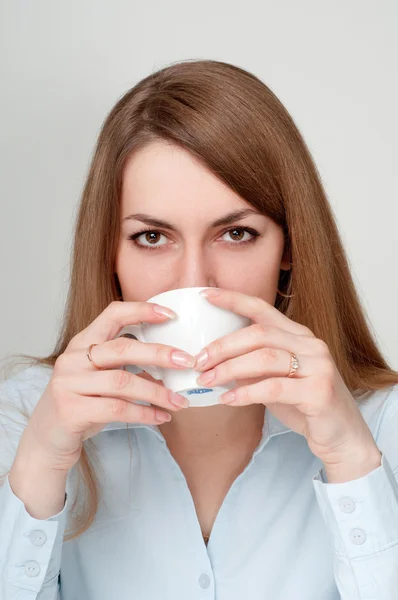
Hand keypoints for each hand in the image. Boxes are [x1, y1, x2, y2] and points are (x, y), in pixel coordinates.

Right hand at [20, 300, 193, 471]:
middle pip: (123, 348)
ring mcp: (69, 383)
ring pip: (123, 382)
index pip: (112, 314)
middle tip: (187, 361)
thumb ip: (126, 366)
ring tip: (180, 402)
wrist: (46, 442)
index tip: (171, 315)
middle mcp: (73, 358)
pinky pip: (117, 409)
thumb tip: (171, 362)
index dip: (142, 311)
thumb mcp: (100, 379)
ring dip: (157, 392)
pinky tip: (161, 417)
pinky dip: (144, 414)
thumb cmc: (81, 405)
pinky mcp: (71, 410)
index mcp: (82, 343)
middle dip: (160, 354)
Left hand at [195, 288, 380, 477]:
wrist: (341, 436)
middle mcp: (311, 345)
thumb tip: (213, 361)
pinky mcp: (320, 391)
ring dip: (229, 369)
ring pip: (265, 357)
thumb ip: (251, 367)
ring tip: (206, 380)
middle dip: (223, 346)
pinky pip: (274, 388)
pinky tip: (227, 399)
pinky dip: (246, 393)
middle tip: (198, 360)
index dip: (234, 300)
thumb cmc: (304, 405)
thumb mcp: (274, 380)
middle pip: (259, 333)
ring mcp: (318, 366)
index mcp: (298, 335)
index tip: (205, 295)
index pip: (263, 309)